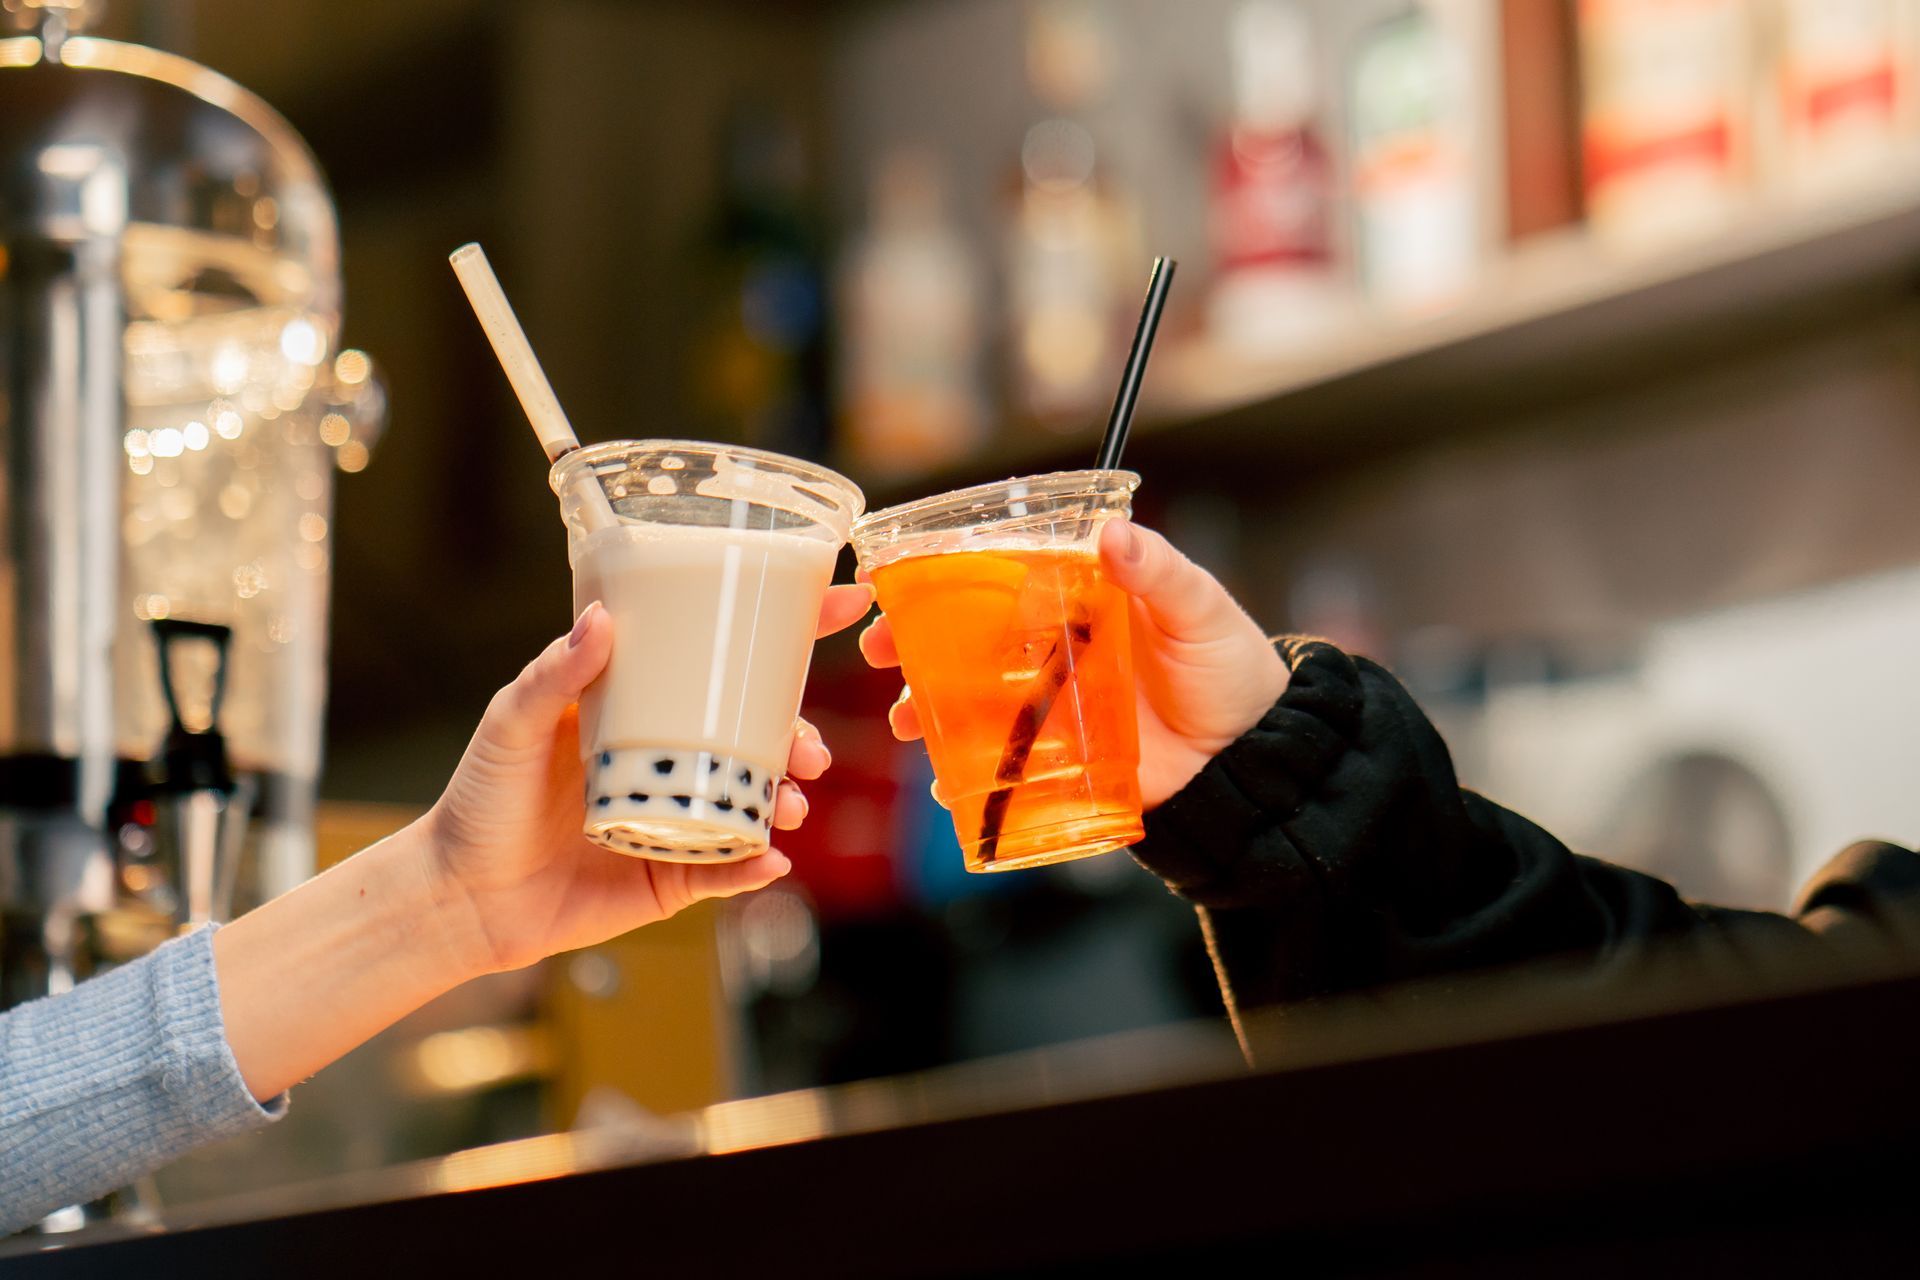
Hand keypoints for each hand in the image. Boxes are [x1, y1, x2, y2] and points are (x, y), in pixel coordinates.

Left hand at [426, 583, 874, 973]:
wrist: (459, 897)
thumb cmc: (481, 800)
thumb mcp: (513, 724)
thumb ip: (555, 675)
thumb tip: (603, 620)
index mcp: (642, 711)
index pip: (720, 664)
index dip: (788, 635)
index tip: (844, 604)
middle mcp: (669, 761)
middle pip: (758, 737)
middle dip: (802, 736)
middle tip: (810, 748)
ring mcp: (677, 819)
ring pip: (756, 802)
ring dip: (789, 799)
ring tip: (791, 804)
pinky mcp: (673, 877)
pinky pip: (730, 870)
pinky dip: (759, 864)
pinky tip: (772, 858)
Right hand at [860, 521, 1283, 807]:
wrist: (1255, 759)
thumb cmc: (1232, 670)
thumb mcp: (1201, 609)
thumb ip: (1159, 572)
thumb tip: (1113, 536)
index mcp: (1076, 600)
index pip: (996, 577)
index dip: (941, 575)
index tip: (892, 576)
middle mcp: (1051, 650)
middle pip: (963, 640)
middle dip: (908, 644)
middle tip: (875, 648)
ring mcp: (1049, 706)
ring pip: (967, 700)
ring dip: (923, 706)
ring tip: (904, 718)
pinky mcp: (1056, 760)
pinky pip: (996, 762)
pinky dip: (961, 768)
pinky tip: (942, 774)